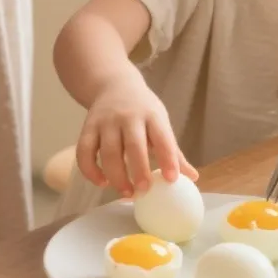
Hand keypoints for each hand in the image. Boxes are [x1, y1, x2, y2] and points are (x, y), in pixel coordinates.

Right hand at [76, 72, 197, 196]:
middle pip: (133, 145)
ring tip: (126, 192)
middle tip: (144, 191)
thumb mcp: (161, 123)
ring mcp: (106, 122)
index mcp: (152, 116)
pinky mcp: (87, 128)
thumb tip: (193, 178)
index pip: (162, 138)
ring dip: (116, 175)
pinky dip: (90, 171)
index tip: (171, 180)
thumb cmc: (143, 110)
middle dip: (139, 170)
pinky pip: (84, 152)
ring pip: (108, 152)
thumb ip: (173, 151)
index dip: (168, 159)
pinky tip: (102, 183)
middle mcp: (128, 117)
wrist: (113, 84)